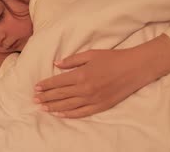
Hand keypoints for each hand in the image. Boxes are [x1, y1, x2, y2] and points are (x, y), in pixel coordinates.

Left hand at [33, 34, 169, 117]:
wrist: (134, 68)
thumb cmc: (113, 58)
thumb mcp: (91, 54)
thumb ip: (72, 60)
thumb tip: (57, 64)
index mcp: (81, 74)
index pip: (58, 82)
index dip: (46, 85)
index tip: (36, 87)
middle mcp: (85, 89)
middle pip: (61, 95)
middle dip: (46, 97)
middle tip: (35, 99)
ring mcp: (93, 99)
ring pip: (68, 105)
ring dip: (54, 107)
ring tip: (43, 108)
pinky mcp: (101, 106)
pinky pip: (81, 113)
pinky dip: (69, 114)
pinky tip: (60, 114)